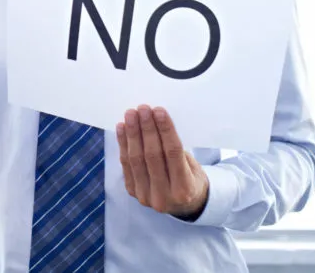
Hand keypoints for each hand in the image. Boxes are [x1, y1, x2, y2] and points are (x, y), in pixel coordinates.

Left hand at [116, 105, 209, 220]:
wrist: (184, 206)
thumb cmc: (191, 179)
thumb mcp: (193, 167)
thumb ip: (176, 150)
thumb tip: (156, 121)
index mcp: (184, 189)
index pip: (173, 153)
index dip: (165, 130)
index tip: (159, 111)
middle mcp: (164, 196)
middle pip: (152, 155)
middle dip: (146, 129)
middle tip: (143, 108)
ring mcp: (146, 196)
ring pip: (136, 159)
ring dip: (132, 133)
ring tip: (130, 114)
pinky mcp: (133, 192)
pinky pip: (126, 164)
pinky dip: (123, 144)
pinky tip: (122, 128)